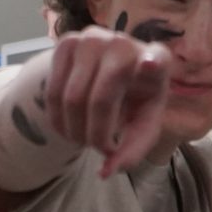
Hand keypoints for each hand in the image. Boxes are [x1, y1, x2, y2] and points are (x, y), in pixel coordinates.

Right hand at [43, 26, 169, 175]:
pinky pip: (53, 92)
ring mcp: (92, 39)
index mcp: (157, 60)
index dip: (151, 62)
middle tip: (99, 149)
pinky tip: (68, 127)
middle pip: (101, 99)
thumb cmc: (134, 101)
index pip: (156, 58)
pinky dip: (58, 120)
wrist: (108, 72)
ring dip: (75, 131)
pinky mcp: (66, 43)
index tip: (150, 64)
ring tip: (84, 139)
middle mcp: (124, 43)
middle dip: (95, 135)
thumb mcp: (142, 127)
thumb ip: (131, 151)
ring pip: (71, 98)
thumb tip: (104, 173)